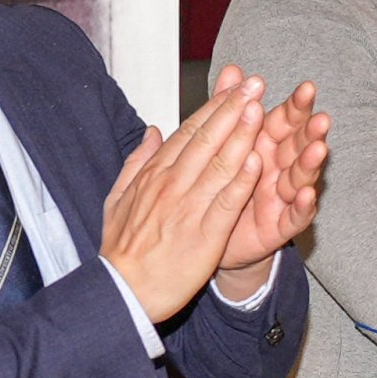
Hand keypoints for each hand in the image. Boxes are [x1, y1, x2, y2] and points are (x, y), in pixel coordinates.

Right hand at [100, 67, 271, 322]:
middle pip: (207, 139)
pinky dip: (241, 181)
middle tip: (254, 84)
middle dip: (232, 109)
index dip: (215, 107)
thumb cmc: (122, 250)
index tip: (235, 87)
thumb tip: (153, 132)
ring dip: (241, 135)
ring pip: (219, 164)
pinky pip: (226, 203)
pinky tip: (257, 160)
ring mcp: (188, 209)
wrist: (121, 292)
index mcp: (154, 175)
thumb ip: (137, 161)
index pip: (189, 132)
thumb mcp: (118, 198)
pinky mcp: (204, 235)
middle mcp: (171, 185)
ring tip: (259, 108)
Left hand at [219, 81, 327, 273]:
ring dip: (311, 164)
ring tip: (318, 150)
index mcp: (266, 144)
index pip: (285, 120)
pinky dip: (301, 206)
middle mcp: (279, 168)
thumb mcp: (226, 143)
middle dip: (311, 132)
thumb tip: (233, 71)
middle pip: (298, 145)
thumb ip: (232, 106)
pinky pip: (294, 216)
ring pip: (300, 177)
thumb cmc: (224, 184)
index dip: (296, 106)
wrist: (210, 234)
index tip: (306, 89)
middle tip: (321, 119)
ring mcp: (282, 197)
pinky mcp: (280, 225)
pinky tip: (306, 195)